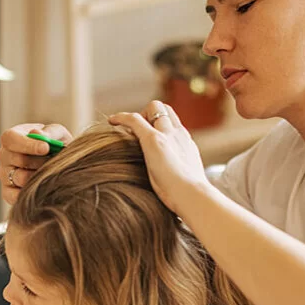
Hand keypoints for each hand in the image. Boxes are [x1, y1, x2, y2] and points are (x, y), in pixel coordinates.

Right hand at [0, 123, 72, 204]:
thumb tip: (36, 134)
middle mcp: (4, 156)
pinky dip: (31, 192)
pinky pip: (15, 196)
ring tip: (50, 172)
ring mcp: (4, 175)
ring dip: (39, 176)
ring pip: (20, 178)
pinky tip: (43, 186)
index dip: (27, 144)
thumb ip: (50, 132)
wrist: (59, 165)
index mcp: (11, 138)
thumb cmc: (55, 146)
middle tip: (54, 161)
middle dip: (40, 161)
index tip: (46, 148)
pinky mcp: (7, 193)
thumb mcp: (57, 134)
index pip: (10, 139)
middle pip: (17, 159)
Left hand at [108, 101, 212, 215]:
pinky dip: (121, 117)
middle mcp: (178, 134)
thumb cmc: (189, 197)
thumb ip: (181, 177)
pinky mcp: (152, 139)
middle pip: (165, 109)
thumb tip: (174, 188)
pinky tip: (111, 121)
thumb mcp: (188, 181)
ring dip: (140, 114)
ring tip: (127, 129)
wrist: (192, 195)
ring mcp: (166, 134)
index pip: (173, 123)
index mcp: (186, 144)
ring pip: (154, 107)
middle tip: (138, 132)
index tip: (150, 135)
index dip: (160, 124)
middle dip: (150, 114)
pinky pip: (134, 119)